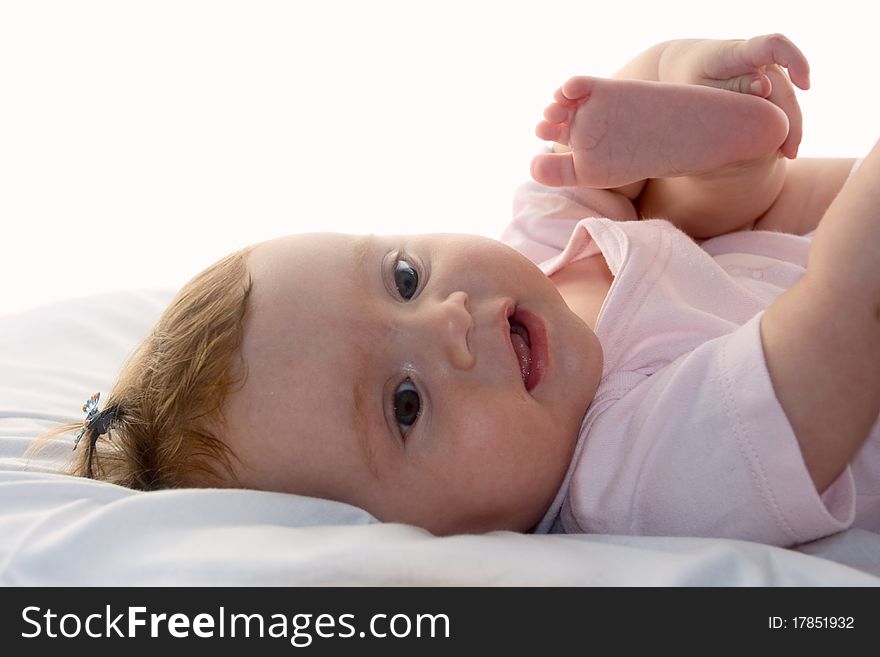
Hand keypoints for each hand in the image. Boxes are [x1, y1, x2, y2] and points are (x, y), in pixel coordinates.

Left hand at [658, 34, 810, 157]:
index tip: (805, 85)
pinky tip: (779, 148)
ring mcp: (763, 70)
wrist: (684, 66)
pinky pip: (778, 103)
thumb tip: (765, 87)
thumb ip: (729, 88)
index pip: (773, 45)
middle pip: (784, 86)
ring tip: (787, 154)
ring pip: (785, 98)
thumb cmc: (687, 79)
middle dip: (791, 120)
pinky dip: (779, 124)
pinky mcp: (764, 82)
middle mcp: (757, 58)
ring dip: (790, 126)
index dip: (794, 59)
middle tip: (790, 153)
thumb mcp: (699, 87)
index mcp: (737, 53)